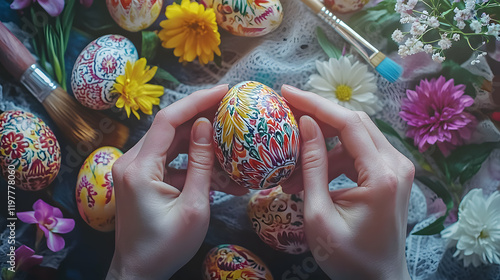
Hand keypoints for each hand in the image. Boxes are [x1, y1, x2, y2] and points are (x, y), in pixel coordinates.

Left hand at [106, 85, 242, 279]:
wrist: (138, 273)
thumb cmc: (166, 247)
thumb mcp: (194, 207)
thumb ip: (201, 164)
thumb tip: (206, 126)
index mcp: (139, 169)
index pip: (167, 120)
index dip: (196, 101)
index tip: (223, 92)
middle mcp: (131, 162)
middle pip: (168, 127)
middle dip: (200, 116)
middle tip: (231, 108)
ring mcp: (133, 170)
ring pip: (169, 142)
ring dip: (197, 139)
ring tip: (228, 132)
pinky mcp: (140, 178)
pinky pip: (167, 159)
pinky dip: (190, 160)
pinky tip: (216, 166)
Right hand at [281, 85, 413, 279]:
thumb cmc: (347, 257)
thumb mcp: (319, 215)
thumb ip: (313, 168)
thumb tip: (306, 124)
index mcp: (382, 175)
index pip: (347, 123)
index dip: (315, 104)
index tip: (286, 93)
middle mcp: (396, 164)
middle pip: (353, 123)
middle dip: (317, 115)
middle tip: (284, 113)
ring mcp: (396, 168)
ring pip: (354, 137)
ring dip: (321, 145)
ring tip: (290, 166)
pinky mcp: (390, 175)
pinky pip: (358, 153)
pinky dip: (332, 159)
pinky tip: (308, 177)